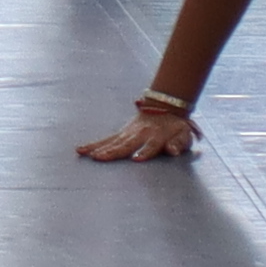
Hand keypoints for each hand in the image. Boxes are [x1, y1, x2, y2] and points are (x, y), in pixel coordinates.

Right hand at [78, 97, 203, 163]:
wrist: (166, 106)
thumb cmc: (176, 126)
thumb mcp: (184, 134)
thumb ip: (179, 143)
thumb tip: (173, 151)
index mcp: (157, 136)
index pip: (151, 146)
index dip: (144, 152)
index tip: (136, 159)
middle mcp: (140, 134)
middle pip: (126, 144)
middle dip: (114, 151)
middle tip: (101, 158)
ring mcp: (128, 132)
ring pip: (113, 142)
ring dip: (102, 149)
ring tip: (92, 156)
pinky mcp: (121, 133)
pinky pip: (106, 139)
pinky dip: (94, 144)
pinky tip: (81, 150)